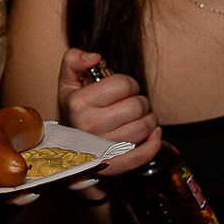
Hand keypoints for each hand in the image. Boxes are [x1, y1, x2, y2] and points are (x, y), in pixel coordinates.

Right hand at [59, 49, 159, 175]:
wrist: (68, 153)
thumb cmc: (74, 115)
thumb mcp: (68, 85)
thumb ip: (73, 60)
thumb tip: (95, 57)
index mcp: (78, 103)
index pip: (123, 84)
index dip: (129, 84)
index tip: (125, 90)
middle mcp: (89, 126)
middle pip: (137, 105)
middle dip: (141, 101)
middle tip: (134, 105)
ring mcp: (102, 148)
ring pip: (145, 126)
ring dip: (149, 119)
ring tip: (140, 118)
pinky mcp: (116, 166)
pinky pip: (145, 153)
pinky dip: (155, 141)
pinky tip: (154, 133)